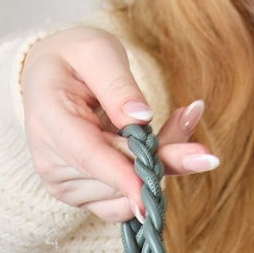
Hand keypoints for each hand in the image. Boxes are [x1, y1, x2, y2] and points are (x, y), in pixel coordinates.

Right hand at [20, 25, 218, 222]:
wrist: (47, 80)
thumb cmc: (72, 58)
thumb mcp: (95, 50)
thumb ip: (117, 83)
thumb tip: (142, 117)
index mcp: (49, 121)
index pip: (88, 156)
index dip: (122, 177)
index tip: (148, 198)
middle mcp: (52, 164)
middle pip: (117, 175)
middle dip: (163, 161)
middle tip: (206, 155)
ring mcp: (66, 186)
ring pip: (126, 192)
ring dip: (160, 164)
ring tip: (180, 121)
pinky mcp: (83, 198)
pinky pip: (124, 202)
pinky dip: (149, 182)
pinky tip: (164, 147)